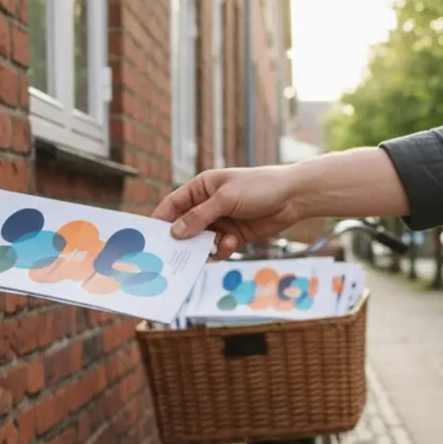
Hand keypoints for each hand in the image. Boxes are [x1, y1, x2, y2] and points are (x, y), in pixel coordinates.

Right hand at [153, 166, 301, 256]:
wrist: (293, 197)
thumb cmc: (259, 187)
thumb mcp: (226, 198)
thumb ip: (200, 216)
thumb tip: (175, 232)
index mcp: (201, 188)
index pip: (173, 205)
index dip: (161, 220)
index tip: (150, 237)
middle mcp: (208, 206)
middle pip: (185, 227)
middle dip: (182, 240)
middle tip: (174, 256)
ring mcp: (221, 222)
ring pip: (202, 241)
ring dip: (205, 246)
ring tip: (213, 247)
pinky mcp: (235, 236)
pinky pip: (219, 248)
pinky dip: (222, 249)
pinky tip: (233, 243)